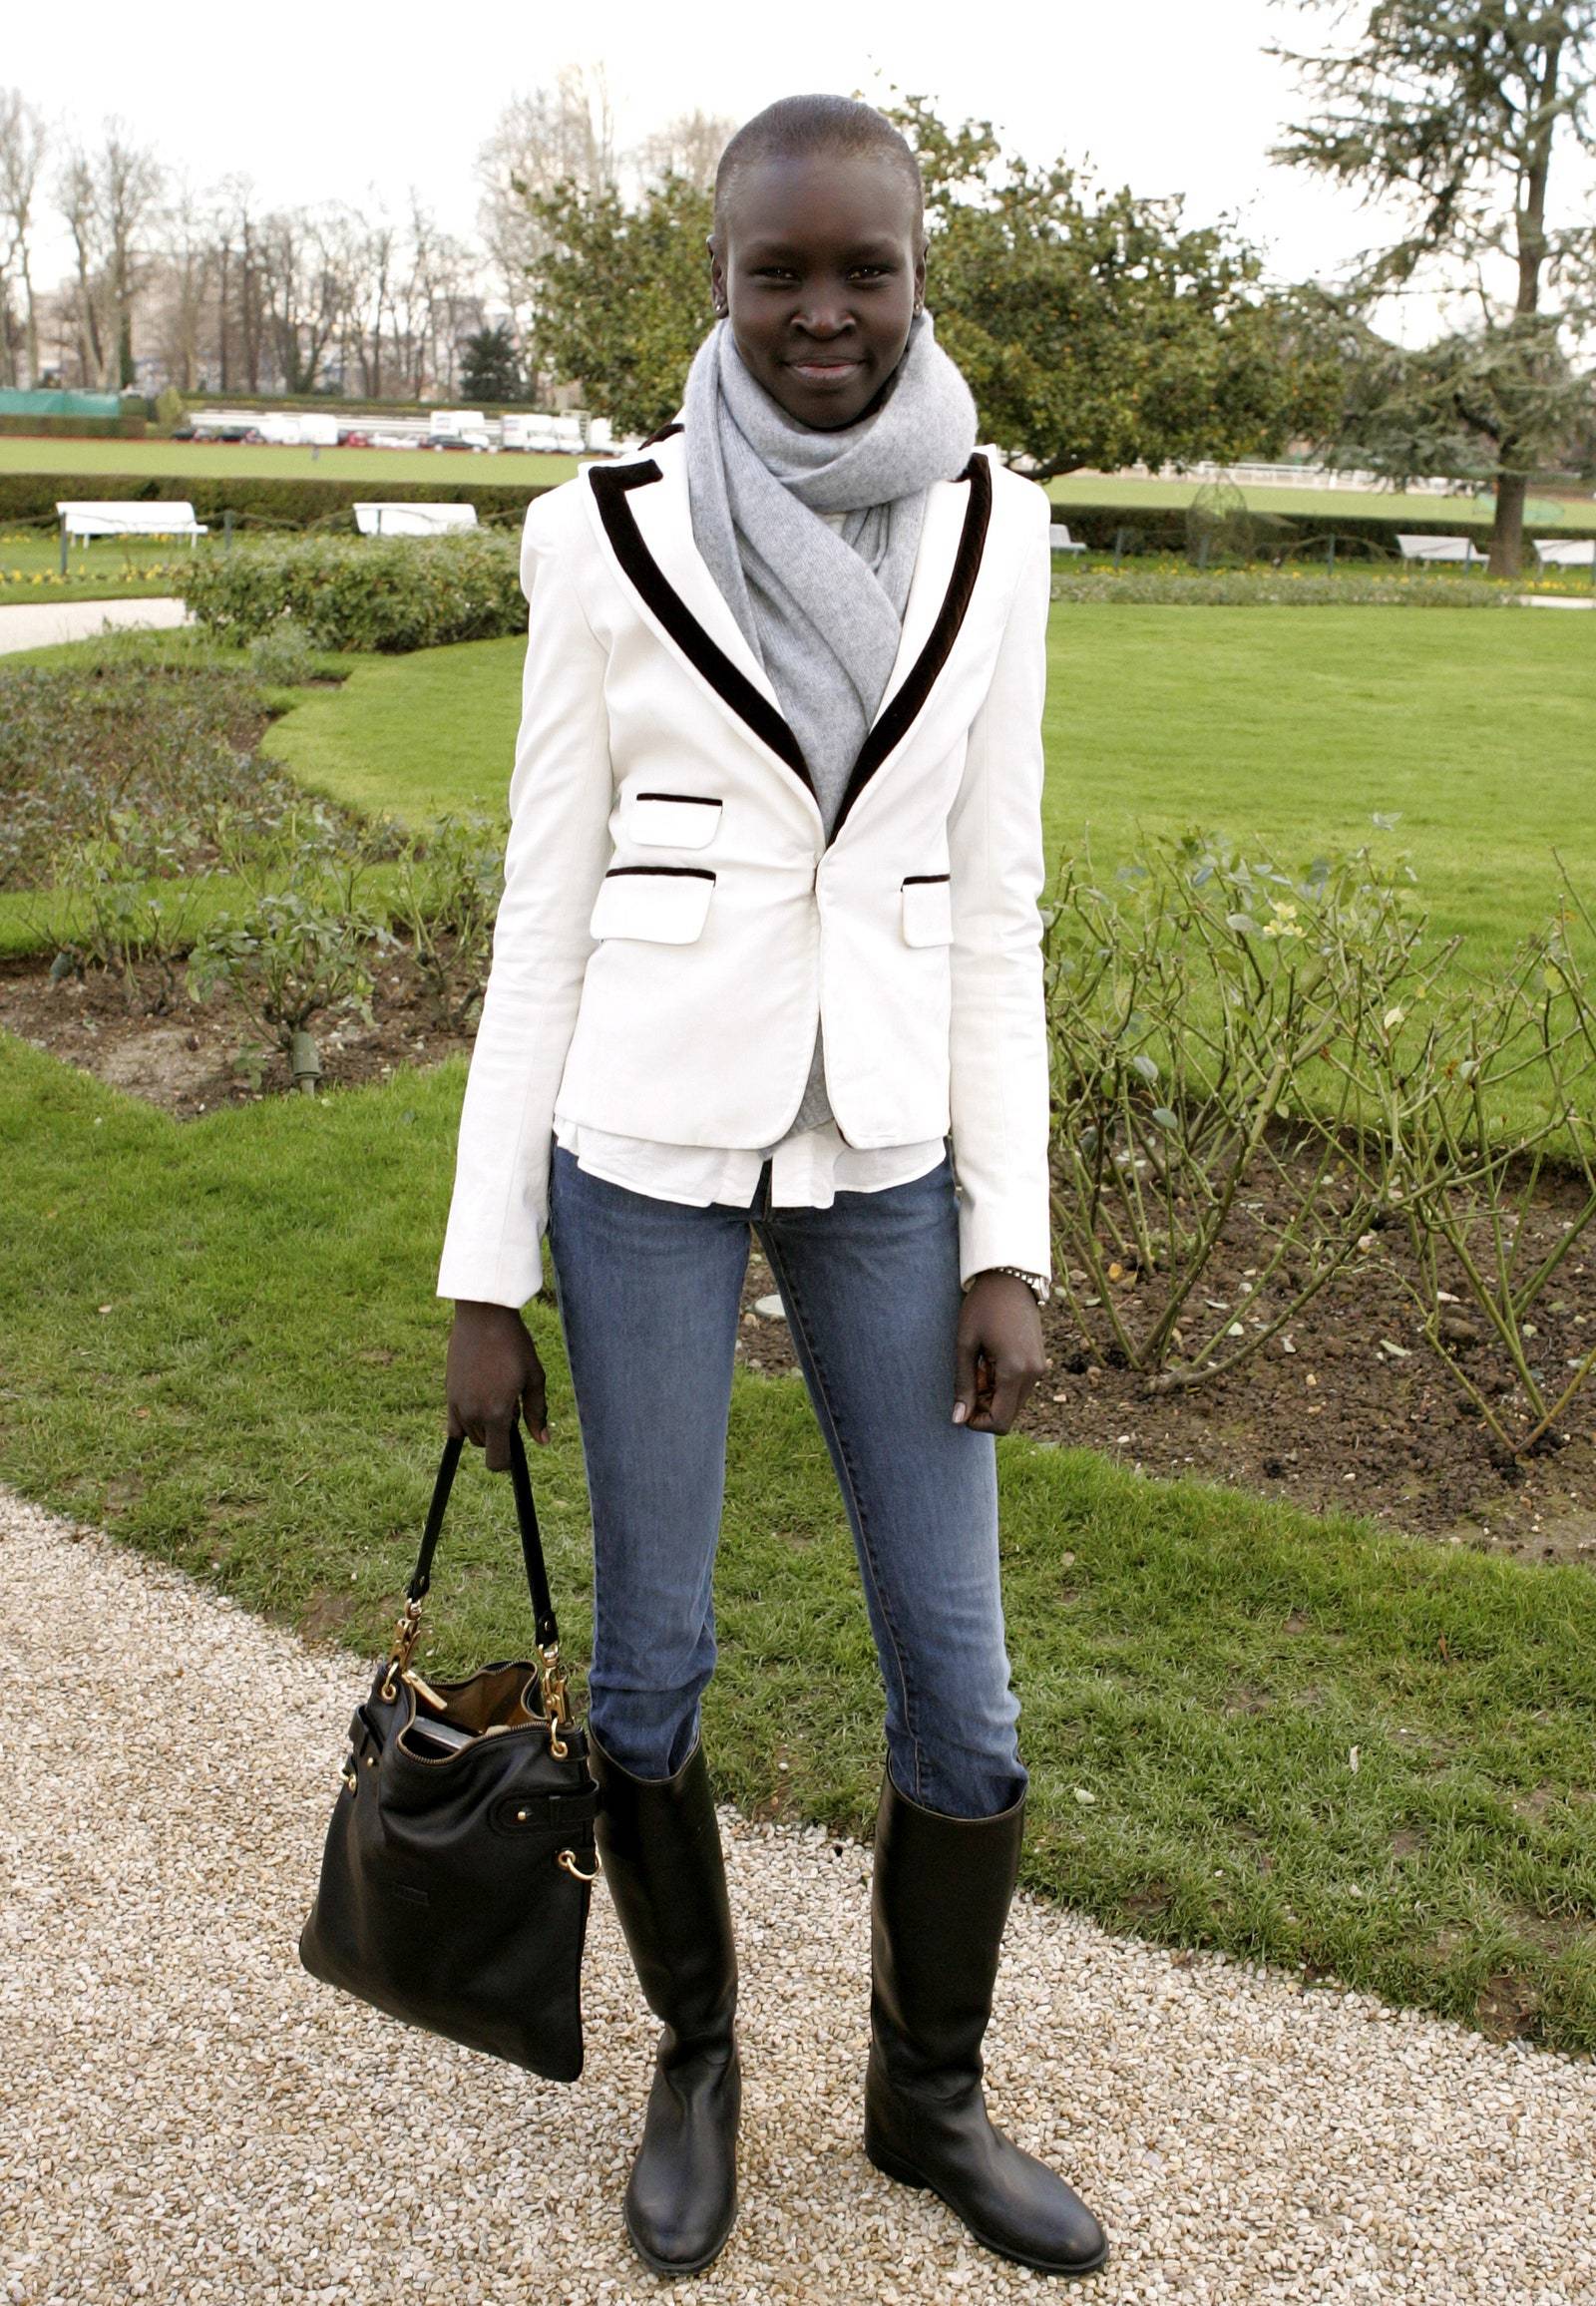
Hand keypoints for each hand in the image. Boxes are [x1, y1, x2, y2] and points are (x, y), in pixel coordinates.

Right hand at [446, 1301, 549, 1469]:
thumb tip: (542, 1441)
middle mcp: (473, 1413)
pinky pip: (453, 1426)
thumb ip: (537, 1412)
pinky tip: (480, 1402)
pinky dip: (466, 1423)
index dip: (507, 1463)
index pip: (496, 1461)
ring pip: (470, 1435)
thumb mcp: (534, 1378)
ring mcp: (457, 1404)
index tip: (515, 1449)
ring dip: (484, 1427)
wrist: (483, 1317)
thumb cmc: (514, 1345)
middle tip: (511, 1403)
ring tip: (496, 1395)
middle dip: (499, 1435)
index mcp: (496, 1413)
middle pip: (485, 1446)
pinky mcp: (448, 1394)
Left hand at [953, 1272, 1044, 1435]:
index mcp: (1014, 1371)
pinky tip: (990, 1361)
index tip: (962, 1404)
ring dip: (993, 1394)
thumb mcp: (966, 1344)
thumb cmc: (982, 1307)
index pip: (1000, 1421)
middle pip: (1008, 1414)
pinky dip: (1003, 1384)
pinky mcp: (1039, 1361)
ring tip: (978, 1365)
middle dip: (985, 1406)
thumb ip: (963, 1384)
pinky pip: (1020, 1387)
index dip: (978, 1422)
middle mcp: (1033, 1374)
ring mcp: (1039, 1368)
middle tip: (969, 1378)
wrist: (1009, 1278)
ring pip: (1014, 1402)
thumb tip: (957, 1419)